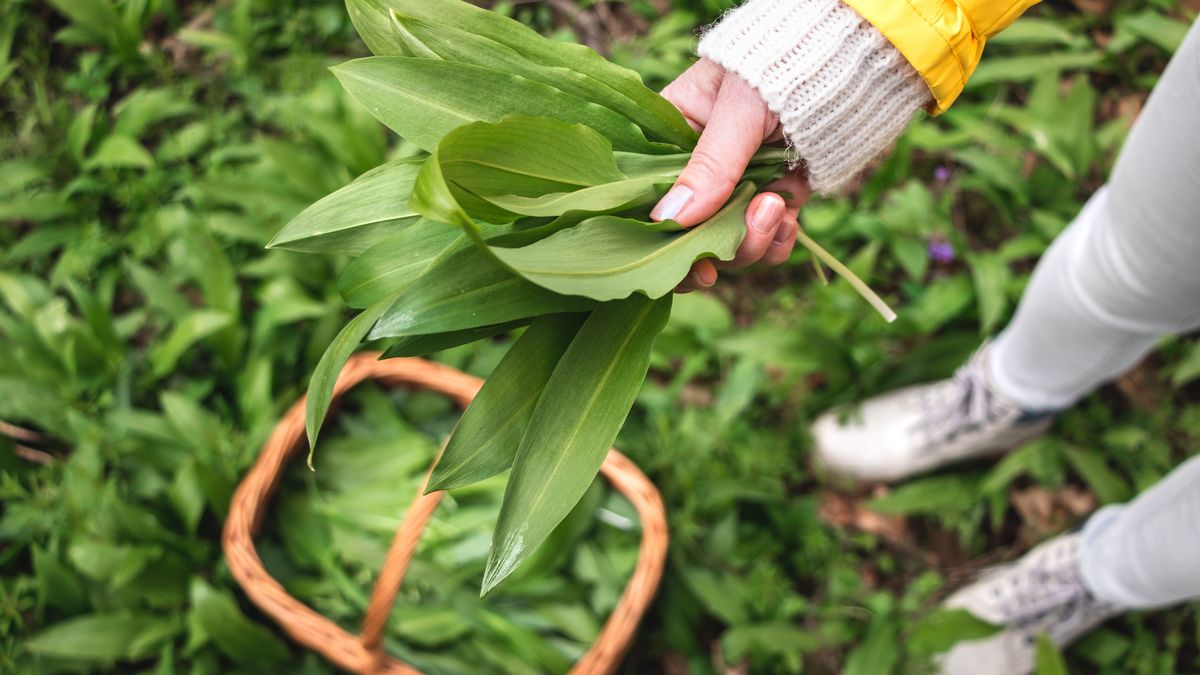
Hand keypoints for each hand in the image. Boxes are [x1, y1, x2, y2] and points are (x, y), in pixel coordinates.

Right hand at [652, 59, 810, 292]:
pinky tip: (790, 217)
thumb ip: (707, 166)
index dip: (664, 240)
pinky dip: (779, 238)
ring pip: (730, 243)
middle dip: (720, 245)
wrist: (846, 61)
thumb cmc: (778, 66)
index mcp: (671, 139)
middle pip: (690, 234)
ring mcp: (736, 187)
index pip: (652, 198)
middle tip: (744, 237)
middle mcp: (697, 169)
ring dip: (755, 240)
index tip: (693, 263)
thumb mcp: (738, 112)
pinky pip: (767, 238)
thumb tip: (667, 219)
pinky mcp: (772, 196)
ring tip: (776, 208)